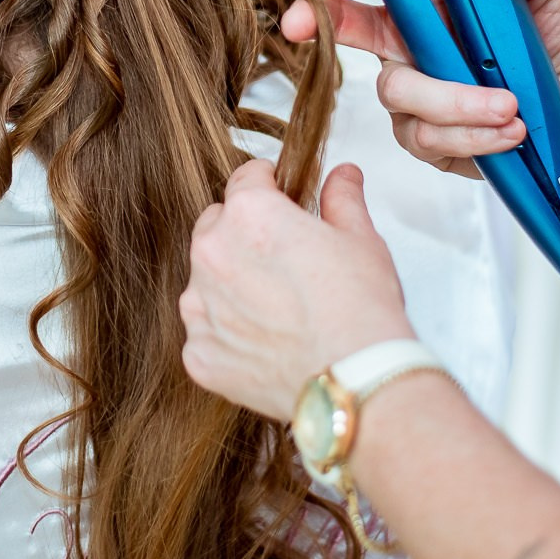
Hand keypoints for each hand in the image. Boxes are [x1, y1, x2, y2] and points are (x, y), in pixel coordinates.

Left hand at [180, 160, 415, 419]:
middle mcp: (212, 254)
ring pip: (206, 280)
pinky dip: (229, 336)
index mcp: (248, 214)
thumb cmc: (360, 310)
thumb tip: (342, 177)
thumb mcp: (361, 239)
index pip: (245, 180)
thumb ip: (342, 199)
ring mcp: (199, 307)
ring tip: (278, 309)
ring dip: (231, 286)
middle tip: (284, 262)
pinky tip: (267, 344)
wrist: (354, 381)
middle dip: (244, 235)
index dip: (269, 187)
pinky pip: (207, 332)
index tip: (280, 199)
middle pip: (216, 227)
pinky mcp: (198, 352)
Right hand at [280, 0, 559, 193]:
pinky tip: (508, 131)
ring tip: (510, 106)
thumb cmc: (556, 42)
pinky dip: (471, 136)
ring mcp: (414, 92)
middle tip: (303, 26)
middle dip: (321, 23)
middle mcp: (410, 41)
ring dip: (454, 103)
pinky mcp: (427, 136)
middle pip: (351, 28)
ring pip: (399, 94)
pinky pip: (428, 138)